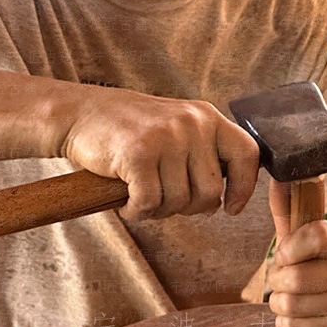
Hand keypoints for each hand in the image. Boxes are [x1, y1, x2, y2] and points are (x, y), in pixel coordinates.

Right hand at [60, 87, 258, 220]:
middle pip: (210, 192)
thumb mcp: (177, 131)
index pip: (247, 155)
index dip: (244, 188)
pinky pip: (149, 203)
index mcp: (207, 117)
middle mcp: (192, 123)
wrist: (79, 114)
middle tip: (163, 199)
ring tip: (141, 195)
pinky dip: (136, 211)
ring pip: (179, 202)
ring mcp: (166, 137)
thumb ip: (203, 157)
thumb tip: (220, 202)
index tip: (231, 208)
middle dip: (188, 207)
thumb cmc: (129, 132)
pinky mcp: (138, 153)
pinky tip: (126, 201)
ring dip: (158, 210)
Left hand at [266, 182, 326, 326]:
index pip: (315, 236)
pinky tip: (298, 317)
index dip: (289, 248)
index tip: (284, 254)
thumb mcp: (311, 239)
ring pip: (290, 304)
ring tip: (290, 299)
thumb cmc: (325, 269)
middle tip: (284, 281)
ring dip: (279, 303)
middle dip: (277, 280)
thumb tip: (277, 178)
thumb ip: (291, 209)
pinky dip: (286, 323)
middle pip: (295, 277)